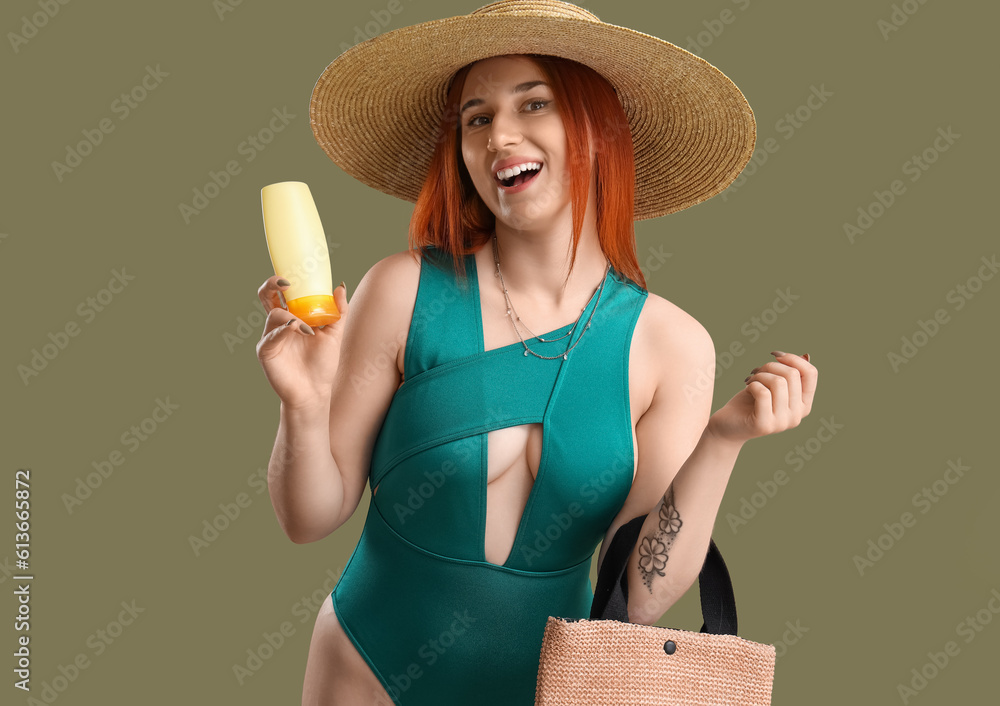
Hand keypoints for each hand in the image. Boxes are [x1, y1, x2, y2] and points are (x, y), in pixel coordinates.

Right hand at [255, 275, 349, 408]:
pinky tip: (298, 330)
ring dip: (291, 316)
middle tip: (285, 282)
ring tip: (308, 328)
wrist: (314, 391)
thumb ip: (338, 312)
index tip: (294, 274)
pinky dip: (285, 330)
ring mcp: (270, 336)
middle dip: (272, 284)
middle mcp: (278, 324)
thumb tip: (340, 286)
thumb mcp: (334, 334)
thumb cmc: (321, 364)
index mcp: (292, 317)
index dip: (283, 280)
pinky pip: (271, 335)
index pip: (282, 293)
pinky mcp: (266, 350)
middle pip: (267, 296)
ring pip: (273, 314)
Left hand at [707, 352, 816, 445]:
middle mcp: (797, 416)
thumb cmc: (750, 401)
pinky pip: (763, 393)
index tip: (775, 355)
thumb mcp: (771, 384)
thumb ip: (789, 374)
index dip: (793, 358)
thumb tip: (805, 356)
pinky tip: (747, 388)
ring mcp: (782, 423)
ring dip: (760, 375)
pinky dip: (752, 385)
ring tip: (751, 380)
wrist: (728, 426)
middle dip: (770, 366)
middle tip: (756, 371)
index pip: (811, 374)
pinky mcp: (765, 425)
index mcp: (804, 405)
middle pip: (792, 375)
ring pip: (778, 382)